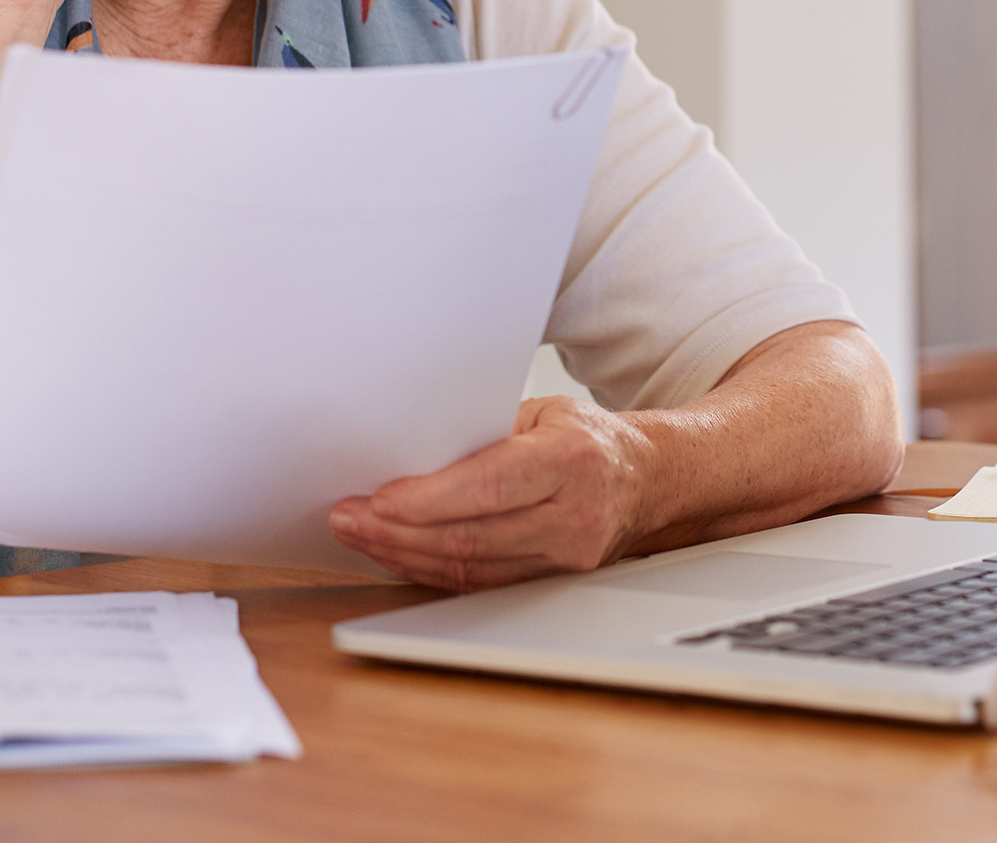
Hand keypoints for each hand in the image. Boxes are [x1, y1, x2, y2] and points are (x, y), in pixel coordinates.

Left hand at [330, 395, 658, 590]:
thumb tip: (414, 450)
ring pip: (470, 568)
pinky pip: (479, 583)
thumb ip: (486, 432)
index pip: (492, 485)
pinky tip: (399, 554)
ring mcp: (566, 558)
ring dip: (404, 555)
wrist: (646, 482)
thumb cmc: (588, 442)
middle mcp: (574, 516)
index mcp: (573, 460)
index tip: (379, 499)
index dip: (430, 498)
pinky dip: (431, 570)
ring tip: (361, 536)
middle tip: (350, 518)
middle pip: (472, 536)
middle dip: (398, 531)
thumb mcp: (544, 413)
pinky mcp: (550, 584)